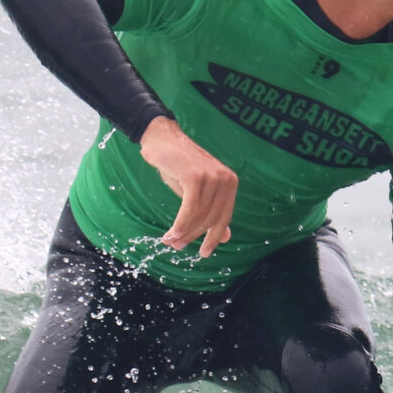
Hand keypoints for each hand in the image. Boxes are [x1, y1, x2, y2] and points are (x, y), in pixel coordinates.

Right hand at [139, 117, 236, 257]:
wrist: (163, 139)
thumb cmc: (179, 166)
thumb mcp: (199, 191)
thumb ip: (212, 211)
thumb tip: (226, 237)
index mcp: (230, 183)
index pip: (224, 217)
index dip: (214, 237)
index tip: (204, 253)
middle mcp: (225, 179)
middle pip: (211, 219)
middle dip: (193, 236)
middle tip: (176, 246)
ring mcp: (212, 177)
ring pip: (199, 216)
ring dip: (183, 232)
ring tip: (169, 240)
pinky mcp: (196, 177)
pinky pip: (190, 209)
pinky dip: (180, 223)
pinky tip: (172, 232)